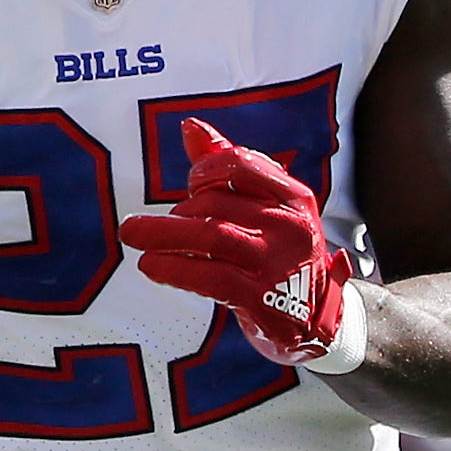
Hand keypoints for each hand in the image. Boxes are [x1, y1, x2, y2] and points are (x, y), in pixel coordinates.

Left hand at [119, 118, 358, 368]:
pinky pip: (210, 277)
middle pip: (217, 202)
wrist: (317, 322)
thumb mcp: (267, 209)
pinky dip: (173, 268)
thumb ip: (228, 168)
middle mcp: (289, 226)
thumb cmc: (281, 256)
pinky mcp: (263, 300)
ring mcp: (277, 264)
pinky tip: (151, 265)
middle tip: (153, 226)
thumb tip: (190, 127)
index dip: (205, 168)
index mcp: (293, 197)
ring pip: (210, 236)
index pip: (241, 163)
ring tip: (134, 235)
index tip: (191, 184)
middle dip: (179, 211)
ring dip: (163, 233)